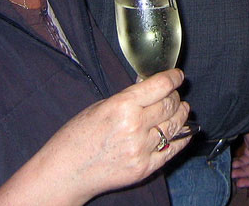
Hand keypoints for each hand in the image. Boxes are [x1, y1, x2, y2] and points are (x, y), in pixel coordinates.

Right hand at [0, 69, 189, 205]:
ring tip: (180, 110)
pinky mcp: (144, 168)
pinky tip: (183, 132)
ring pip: (175, 126)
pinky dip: (181, 139)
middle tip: (174, 95)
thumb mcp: (100, 106)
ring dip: (181, 115)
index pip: (161, 86)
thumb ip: (129, 98)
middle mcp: (135, 126)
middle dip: (176, 96)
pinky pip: (172, 150)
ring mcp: (141, 149)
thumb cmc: (76, 137)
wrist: (65, 173)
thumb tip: (150, 87)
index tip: (178, 76)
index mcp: (123, 106)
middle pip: (170, 105)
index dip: (174, 78)